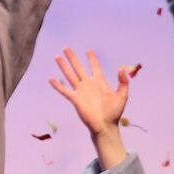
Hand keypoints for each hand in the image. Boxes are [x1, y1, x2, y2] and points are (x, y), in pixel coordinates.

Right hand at [49, 49, 129, 169]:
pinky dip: (57, 85)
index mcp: (99, 82)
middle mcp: (88, 84)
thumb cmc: (114, 112)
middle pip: (78, 68)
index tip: (89, 51)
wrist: (105, 125)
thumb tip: (122, 68)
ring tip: (57, 57)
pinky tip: (50, 79)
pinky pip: (64, 90)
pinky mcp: (75, 99)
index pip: (95, 67)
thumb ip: (123, 82)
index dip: (92, 59)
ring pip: (70, 75)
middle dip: (73, 58)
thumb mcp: (122, 96)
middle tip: (66, 48)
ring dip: (63, 66)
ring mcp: (80, 91)